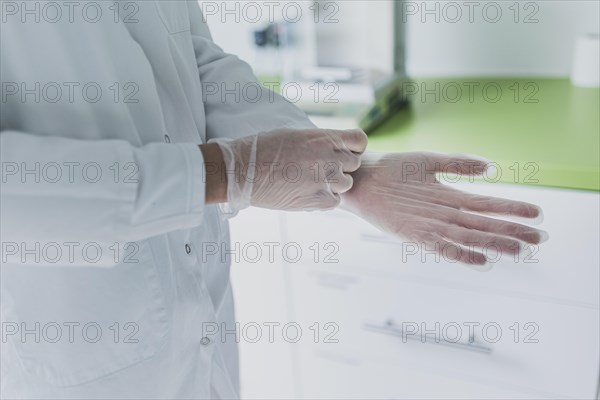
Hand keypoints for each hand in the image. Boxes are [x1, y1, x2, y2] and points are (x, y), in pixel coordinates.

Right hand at [211, 128, 367, 212]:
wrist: (243, 171)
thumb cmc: (263, 149)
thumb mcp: (294, 134)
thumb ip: (318, 141)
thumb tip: (332, 147)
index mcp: (323, 137)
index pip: (359, 140)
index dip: (353, 147)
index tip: (342, 152)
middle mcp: (328, 157)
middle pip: (353, 163)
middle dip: (341, 166)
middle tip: (320, 170)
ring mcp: (324, 179)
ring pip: (346, 184)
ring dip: (333, 184)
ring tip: (311, 182)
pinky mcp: (317, 199)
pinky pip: (334, 201)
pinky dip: (324, 199)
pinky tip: (307, 194)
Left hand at [341, 152, 547, 268]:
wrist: (361, 176)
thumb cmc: (392, 168)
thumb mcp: (429, 161)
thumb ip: (458, 163)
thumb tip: (491, 166)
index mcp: (450, 197)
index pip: (487, 205)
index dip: (511, 209)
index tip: (537, 213)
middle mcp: (444, 214)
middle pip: (484, 224)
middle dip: (512, 231)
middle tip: (540, 238)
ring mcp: (429, 225)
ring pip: (469, 237)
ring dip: (494, 244)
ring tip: (520, 250)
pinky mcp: (412, 234)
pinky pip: (440, 247)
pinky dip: (461, 254)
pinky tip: (481, 260)